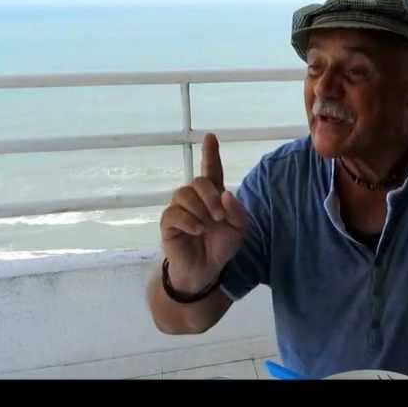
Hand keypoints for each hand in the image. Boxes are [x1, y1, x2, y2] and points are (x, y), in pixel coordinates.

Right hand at [159, 133, 249, 293]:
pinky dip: (189, 221)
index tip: (210, 137)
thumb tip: (226, 193)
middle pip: (198, 181)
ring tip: (207, 226)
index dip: (210, 153)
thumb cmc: (221, 246)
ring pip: (184, 193)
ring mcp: (179, 209)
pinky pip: (174, 213)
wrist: (206, 270)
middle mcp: (195, 198)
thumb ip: (237, 212)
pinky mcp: (168, 223)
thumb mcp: (239, 230)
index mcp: (213, 196)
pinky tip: (197, 231)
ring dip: (199, 208)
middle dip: (211, 196)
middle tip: (220, 217)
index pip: (211, 170)